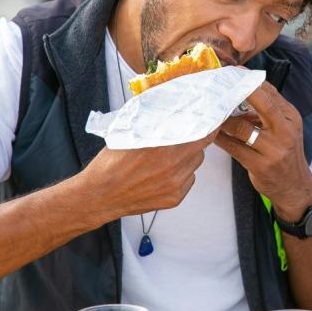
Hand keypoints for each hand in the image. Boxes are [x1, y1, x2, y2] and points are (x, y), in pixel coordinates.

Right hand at [79, 129, 218, 222]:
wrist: (100, 195)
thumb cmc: (111, 164)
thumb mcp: (130, 135)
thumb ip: (154, 125)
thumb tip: (171, 112)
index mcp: (162, 147)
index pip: (199, 135)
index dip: (208, 127)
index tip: (211, 121)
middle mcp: (172, 167)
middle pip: (199, 150)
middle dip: (193, 143)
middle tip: (183, 140)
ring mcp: (175, 185)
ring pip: (194, 166)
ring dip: (186, 159)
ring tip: (167, 159)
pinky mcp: (174, 199)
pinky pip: (188, 181)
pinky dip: (181, 176)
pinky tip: (163, 174)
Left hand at [215, 81, 311, 220]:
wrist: (295, 187)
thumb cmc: (285, 153)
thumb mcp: (285, 129)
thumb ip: (268, 110)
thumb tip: (241, 89)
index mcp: (290, 117)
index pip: (270, 92)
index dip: (249, 80)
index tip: (232, 72)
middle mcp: (285, 131)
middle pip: (262, 103)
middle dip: (238, 91)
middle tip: (218, 84)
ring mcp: (273, 150)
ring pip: (241, 127)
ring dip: (222, 119)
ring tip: (209, 111)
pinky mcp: (260, 166)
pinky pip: (234, 147)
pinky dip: (220, 138)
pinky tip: (211, 133)